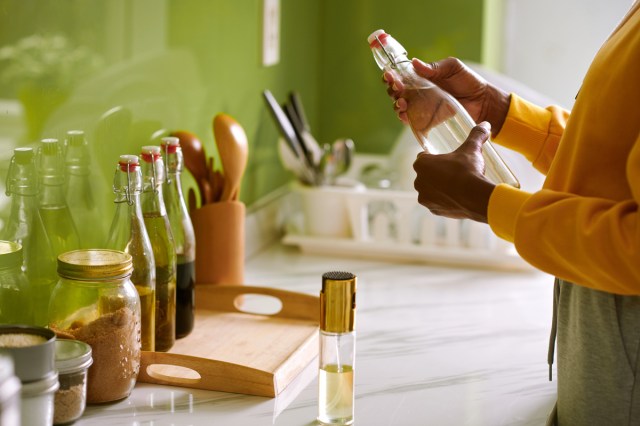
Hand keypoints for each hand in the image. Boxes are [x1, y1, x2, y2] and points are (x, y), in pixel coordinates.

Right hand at [384, 58, 509, 136]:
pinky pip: (411, 120)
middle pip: (396, 91)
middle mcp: (418, 92)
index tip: (390, 74)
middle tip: (397, 87)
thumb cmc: (468, 81)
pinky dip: (404, 118)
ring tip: (402, 102)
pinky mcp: (426, 120)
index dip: (392, 75)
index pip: (401, 75)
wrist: (482, 101)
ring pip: (400, 106)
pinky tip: (405, 114)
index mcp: (421, 77)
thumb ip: (435, 67)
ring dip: (396, 104)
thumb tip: (414, 63)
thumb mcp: (453, 67)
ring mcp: (421, 106)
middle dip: (392, 89)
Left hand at [413, 122, 495, 222]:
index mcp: (422, 164)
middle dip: (436, 174)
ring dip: (439, 188)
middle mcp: (418, 181)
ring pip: (430, 190)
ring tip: (456, 186)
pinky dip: (444, 201)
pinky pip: (437, 203)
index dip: (435, 158)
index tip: (446, 160)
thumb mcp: (472, 149)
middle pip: (426, 174)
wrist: (475, 197)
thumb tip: (485, 124)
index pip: (424, 157)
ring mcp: (424, 197)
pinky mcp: (433, 210)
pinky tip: (456, 198)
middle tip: (453, 173)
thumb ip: (476, 135)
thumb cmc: (468, 170)